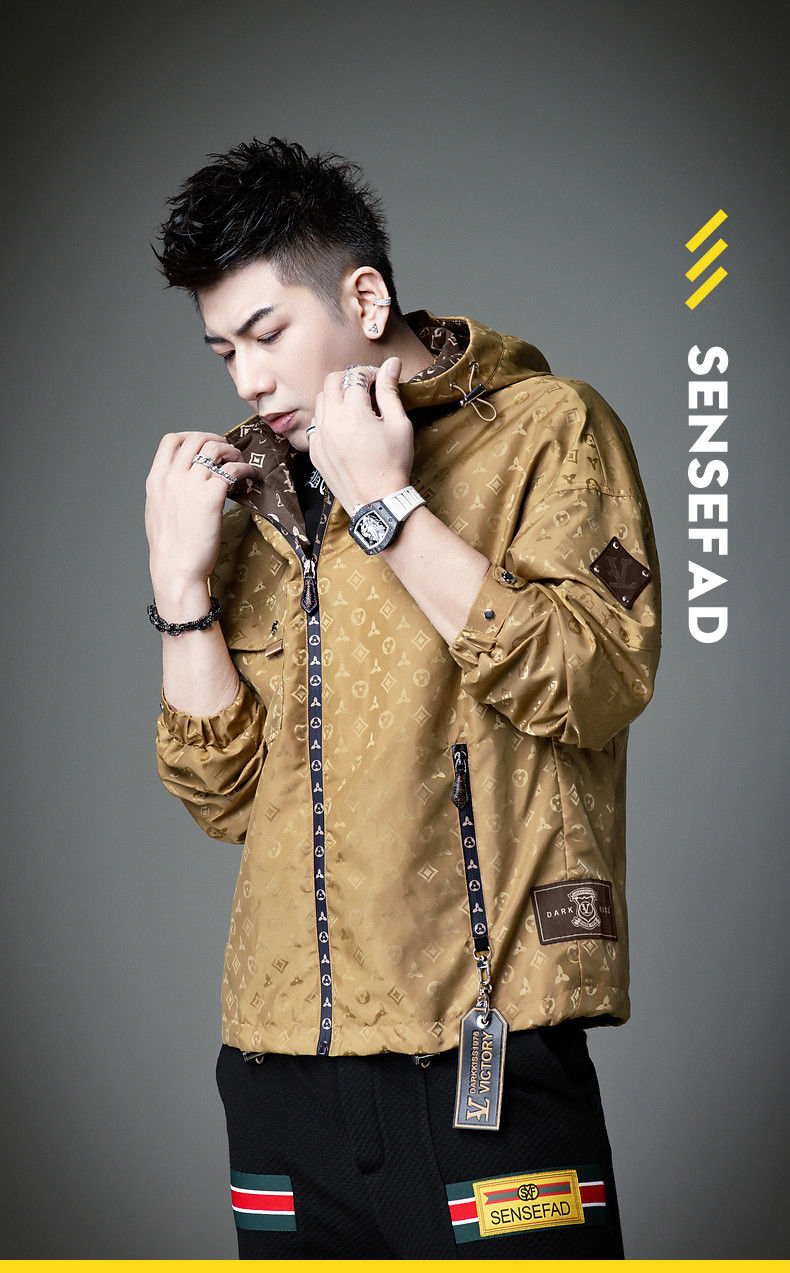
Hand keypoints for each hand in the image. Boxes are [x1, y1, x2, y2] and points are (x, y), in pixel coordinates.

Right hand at [145, 431, 259, 614]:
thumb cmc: (170, 548)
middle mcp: (172, 477)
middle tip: (228, 451)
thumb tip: (182, 481)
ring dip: (232, 452)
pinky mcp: (212, 495)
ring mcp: (191, 484)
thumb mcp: (158, 511)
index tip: (204, 444)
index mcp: (156, 480)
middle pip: (196, 439)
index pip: (170, 441)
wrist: (177, 569)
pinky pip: (233, 470)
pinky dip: (245, 469)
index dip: (191, 436)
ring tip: (240, 462)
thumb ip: (167, 490)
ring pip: (216, 449)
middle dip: (215, 440)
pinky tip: (250, 476)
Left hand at [308, 357, 412, 511]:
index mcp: (352, 411)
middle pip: (331, 381)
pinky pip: (316, 425)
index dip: (371, 373)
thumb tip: (391, 363)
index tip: (381, 380)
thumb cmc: (393, 463)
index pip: (356, 375)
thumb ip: (390, 391)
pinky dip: (328, 419)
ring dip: (336, 397)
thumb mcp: (399, 424)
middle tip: (366, 389)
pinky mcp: (315, 452)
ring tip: (355, 409)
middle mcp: (330, 421)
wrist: (377, 501)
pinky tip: (345, 429)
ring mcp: (319, 437)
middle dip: (349, 378)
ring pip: (320, 401)